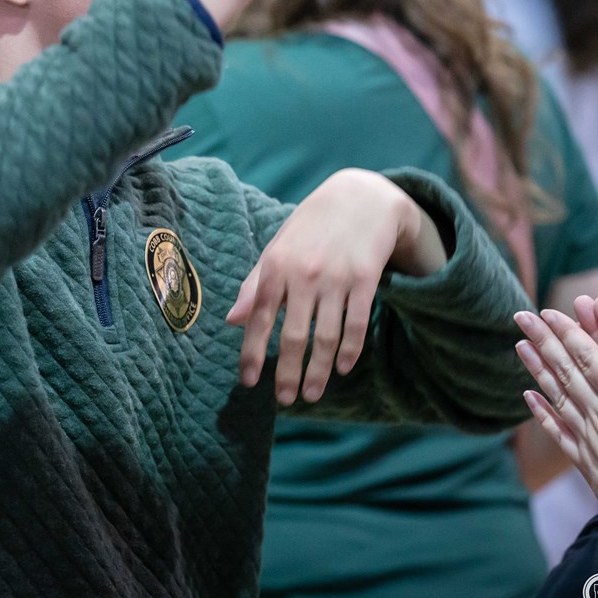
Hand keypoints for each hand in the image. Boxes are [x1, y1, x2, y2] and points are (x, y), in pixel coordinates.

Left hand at [228, 169, 445, 402]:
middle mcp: (303, 274)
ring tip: (311, 394)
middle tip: (283, 400)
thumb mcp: (276, 249)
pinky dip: (351, 350)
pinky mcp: (366, 279)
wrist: (360, 197)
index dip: (251, 352)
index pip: (258, 318)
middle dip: (287, 372)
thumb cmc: (309, 229)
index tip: (247, 381)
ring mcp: (336, 277)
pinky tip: (344, 369)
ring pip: (327, 336)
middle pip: (293, 335)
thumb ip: (253, 286)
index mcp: (275, 267)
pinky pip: (357, 323)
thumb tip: (230, 321)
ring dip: (320, 370)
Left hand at [514, 307, 597, 502]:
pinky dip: (541, 411)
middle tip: (521, 316)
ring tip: (519, 345)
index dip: (570, 333)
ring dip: (537, 368)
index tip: (549, 313)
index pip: (590, 357)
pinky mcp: (583, 457)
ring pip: (557, 395)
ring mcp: (587, 435)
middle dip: (545, 340)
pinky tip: (527, 396)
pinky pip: (557, 430)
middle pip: (567, 370)